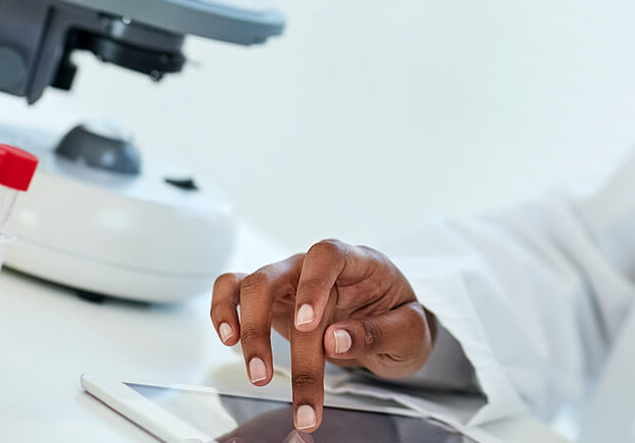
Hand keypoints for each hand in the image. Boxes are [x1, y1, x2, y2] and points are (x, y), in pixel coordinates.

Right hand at [210, 240, 435, 432]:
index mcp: (359, 263)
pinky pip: (235, 291)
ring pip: (252, 285)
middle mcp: (318, 267)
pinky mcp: (273, 301)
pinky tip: (229, 339)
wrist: (392, 328)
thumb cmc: (400, 320)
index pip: (328, 255)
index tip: (308, 324)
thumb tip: (334, 340)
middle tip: (272, 379)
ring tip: (257, 374)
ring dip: (248, 330)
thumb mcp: (410, 331)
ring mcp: (292, 282)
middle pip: (281, 278)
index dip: (313, 286)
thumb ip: (378, 333)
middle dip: (271, 331)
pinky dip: (224, 311)